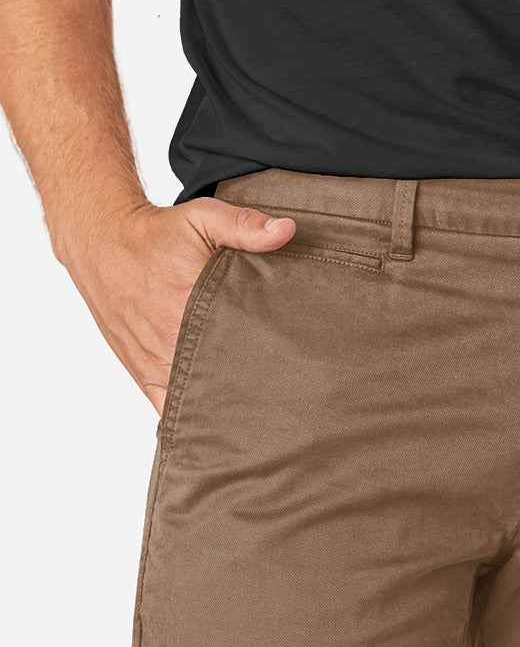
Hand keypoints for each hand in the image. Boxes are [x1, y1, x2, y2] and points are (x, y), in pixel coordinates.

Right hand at [53, 195, 295, 416]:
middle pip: (220, 386)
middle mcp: (168, 344)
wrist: (101, 242)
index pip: (237, 355)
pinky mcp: (142, 371)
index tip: (292, 377)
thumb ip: (245, 226)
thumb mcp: (202, 219)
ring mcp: (153, 363)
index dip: (266, 370)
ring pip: (193, 405)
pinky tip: (215, 427)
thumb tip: (286, 230)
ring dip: (222, 410)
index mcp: (188, 309)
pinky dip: (188, 417)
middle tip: (284, 400)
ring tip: (256, 417)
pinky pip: (164, 408)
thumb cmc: (157, 234)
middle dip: (251, 395)